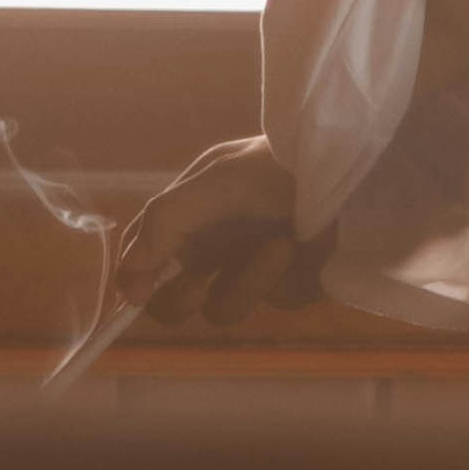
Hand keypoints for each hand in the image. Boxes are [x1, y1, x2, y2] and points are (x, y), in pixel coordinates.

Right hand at [109, 137, 322, 333]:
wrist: (342, 161)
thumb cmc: (273, 162)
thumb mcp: (214, 180)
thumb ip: (164, 224)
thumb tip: (126, 284)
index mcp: (187, 221)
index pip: (143, 264)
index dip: (135, 284)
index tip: (138, 295)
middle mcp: (213, 250)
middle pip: (173, 304)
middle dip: (183, 297)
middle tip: (200, 280)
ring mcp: (251, 271)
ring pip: (225, 308)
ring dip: (250, 279)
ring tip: (282, 243)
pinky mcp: (291, 285)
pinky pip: (278, 302)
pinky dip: (290, 276)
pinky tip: (307, 243)